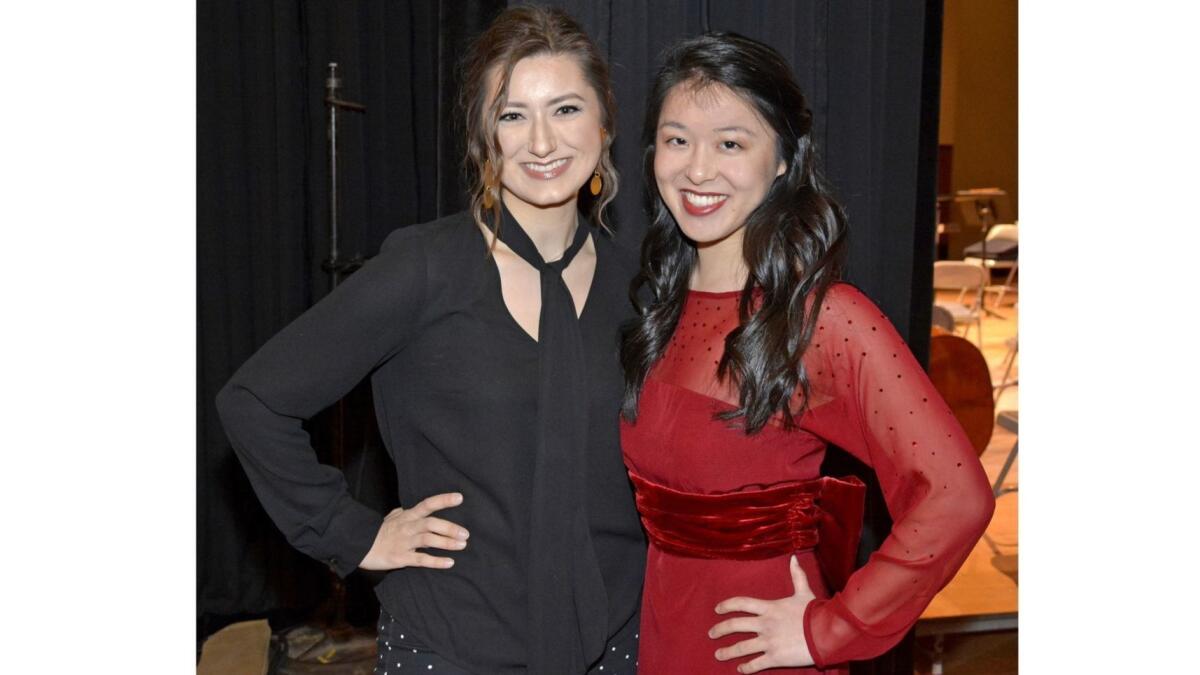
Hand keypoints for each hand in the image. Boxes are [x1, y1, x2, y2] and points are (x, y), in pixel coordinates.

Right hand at [359, 492, 469, 570]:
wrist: (358, 546)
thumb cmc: (376, 532)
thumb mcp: (389, 518)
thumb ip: (402, 512)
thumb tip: (407, 507)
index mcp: (407, 516)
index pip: (427, 504)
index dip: (443, 500)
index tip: (459, 497)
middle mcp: (407, 527)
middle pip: (431, 523)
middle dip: (450, 527)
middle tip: (465, 533)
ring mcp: (404, 542)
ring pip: (428, 540)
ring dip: (446, 542)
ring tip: (461, 545)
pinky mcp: (400, 557)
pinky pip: (420, 559)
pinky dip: (436, 561)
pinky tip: (449, 563)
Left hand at [709, 555, 816, 672]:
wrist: (827, 633)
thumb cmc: (816, 612)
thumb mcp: (804, 592)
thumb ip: (797, 575)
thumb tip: (794, 557)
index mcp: (769, 608)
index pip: (741, 603)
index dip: (727, 605)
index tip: (717, 609)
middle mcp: (765, 624)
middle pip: (735, 625)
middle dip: (720, 630)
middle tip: (711, 634)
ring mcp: (768, 641)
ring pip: (741, 647)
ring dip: (727, 652)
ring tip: (718, 654)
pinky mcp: (775, 657)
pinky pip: (756, 663)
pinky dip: (746, 667)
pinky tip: (740, 669)